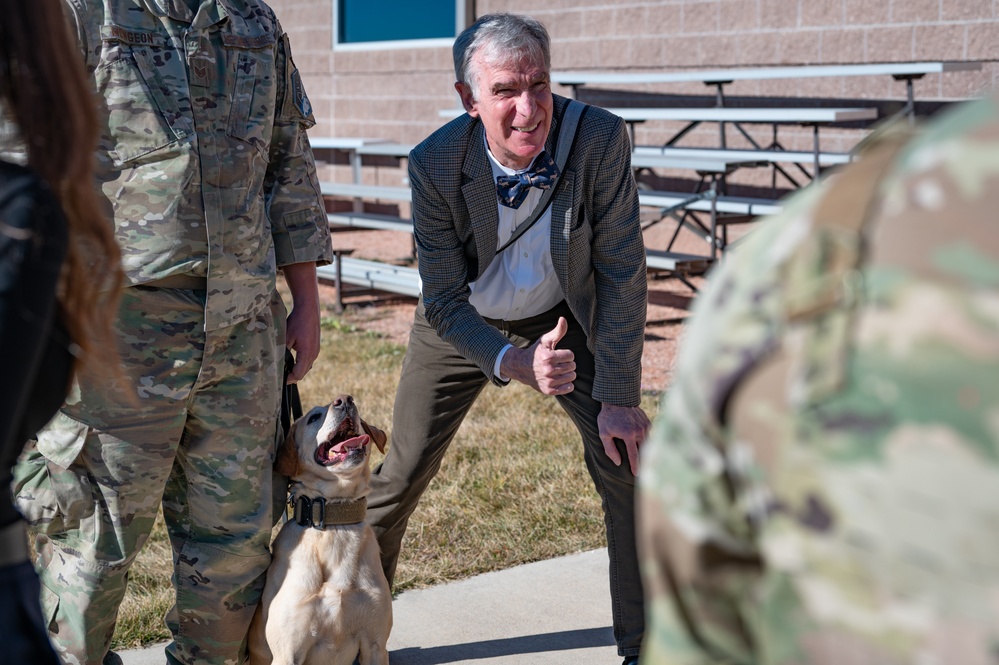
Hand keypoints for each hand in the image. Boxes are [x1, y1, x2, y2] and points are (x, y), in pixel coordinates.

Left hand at [283, 263, 320, 383]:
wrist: (308, 308)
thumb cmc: (297, 321)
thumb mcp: (286, 338)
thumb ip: (283, 352)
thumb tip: (276, 364)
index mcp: (307, 354)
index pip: (298, 374)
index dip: (289, 379)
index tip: (280, 381)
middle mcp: (314, 354)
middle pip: (304, 372)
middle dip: (293, 377)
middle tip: (282, 379)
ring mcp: (316, 350)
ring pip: (307, 366)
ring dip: (298, 370)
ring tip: (286, 372)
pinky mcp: (316, 346)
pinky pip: (309, 359)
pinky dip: (302, 363)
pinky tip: (293, 361)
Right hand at [499, 317, 575, 394]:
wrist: (522, 368)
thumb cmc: (537, 352)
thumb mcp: (546, 340)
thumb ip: (557, 331)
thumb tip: (563, 319)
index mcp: (548, 357)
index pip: (571, 355)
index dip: (566, 354)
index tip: (558, 355)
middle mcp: (548, 371)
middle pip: (572, 366)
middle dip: (567, 363)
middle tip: (557, 363)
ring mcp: (549, 382)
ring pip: (572, 377)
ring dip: (567, 373)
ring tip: (558, 370)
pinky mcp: (549, 391)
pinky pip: (569, 388)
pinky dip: (567, 384)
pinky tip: (559, 379)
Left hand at [598, 403, 650, 475]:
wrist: (617, 399)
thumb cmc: (608, 417)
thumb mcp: (603, 433)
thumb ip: (610, 449)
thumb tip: (618, 462)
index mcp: (629, 435)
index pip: (634, 455)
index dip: (635, 466)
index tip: (636, 475)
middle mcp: (640, 431)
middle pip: (643, 451)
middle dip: (643, 461)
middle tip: (642, 471)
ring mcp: (645, 426)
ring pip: (647, 443)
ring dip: (645, 451)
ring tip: (643, 460)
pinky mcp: (648, 422)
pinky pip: (648, 435)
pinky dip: (645, 440)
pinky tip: (641, 444)